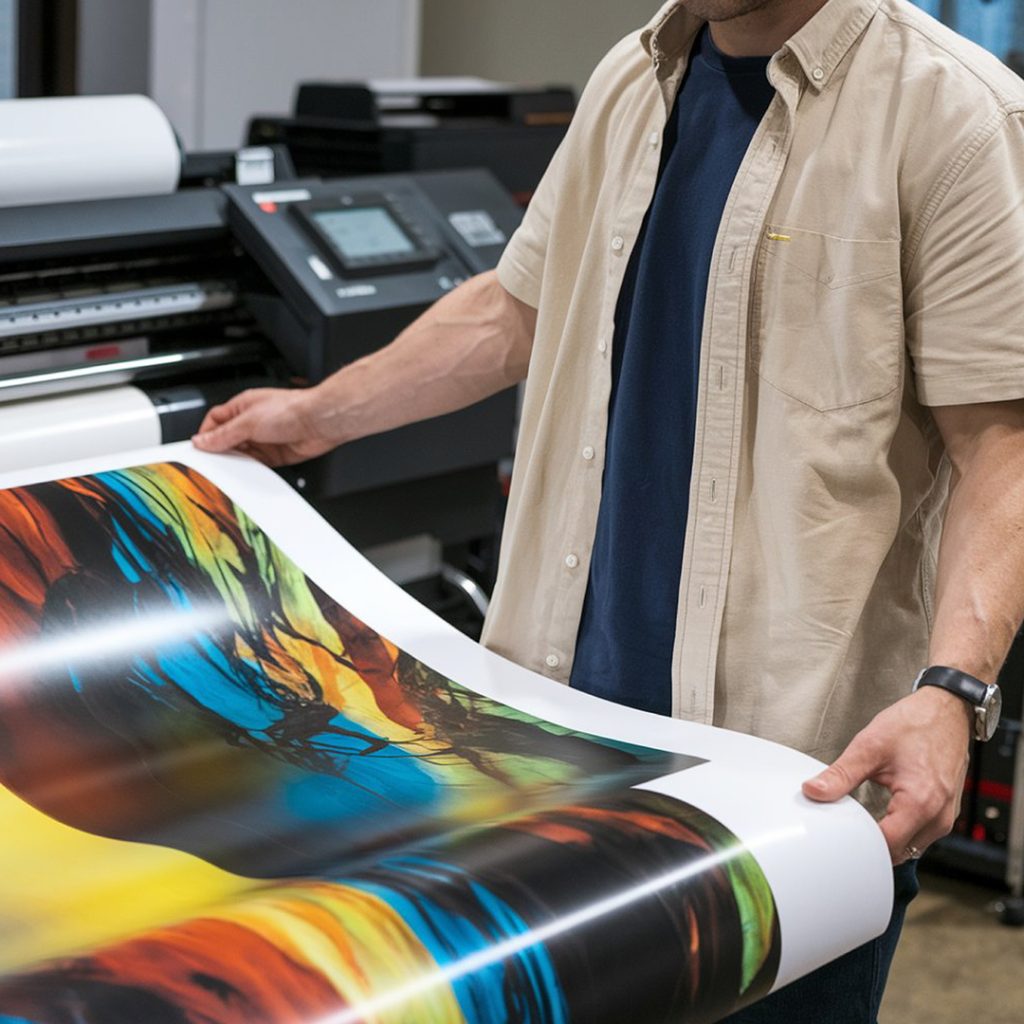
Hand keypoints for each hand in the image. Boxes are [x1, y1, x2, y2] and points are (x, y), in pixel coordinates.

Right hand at [192, 388, 333, 466]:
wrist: (320, 421)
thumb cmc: (291, 410)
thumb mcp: (248, 421)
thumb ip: (224, 434)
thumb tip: (202, 441)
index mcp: (242, 407)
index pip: (215, 421)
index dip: (206, 435)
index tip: (198, 449)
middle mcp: (252, 422)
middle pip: (227, 440)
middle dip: (220, 451)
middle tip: (212, 463)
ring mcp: (264, 439)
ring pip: (242, 454)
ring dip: (236, 462)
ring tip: (231, 468)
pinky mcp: (275, 454)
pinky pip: (257, 464)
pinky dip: (251, 470)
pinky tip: (248, 472)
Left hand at [802, 687, 972, 863]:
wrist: (947, 710)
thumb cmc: (916, 723)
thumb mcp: (869, 746)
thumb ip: (840, 775)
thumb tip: (813, 791)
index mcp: (920, 804)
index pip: (885, 846)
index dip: (858, 845)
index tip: (837, 836)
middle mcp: (938, 817)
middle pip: (899, 853)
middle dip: (871, 846)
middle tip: (845, 830)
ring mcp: (946, 817)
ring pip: (911, 848)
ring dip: (887, 840)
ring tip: (862, 821)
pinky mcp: (946, 812)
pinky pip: (920, 835)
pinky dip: (901, 831)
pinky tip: (882, 815)